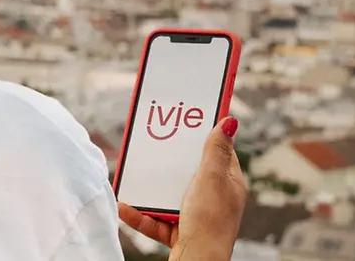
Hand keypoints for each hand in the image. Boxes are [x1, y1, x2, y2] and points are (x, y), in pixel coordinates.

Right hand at [119, 116, 246, 260]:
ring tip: (134, 178)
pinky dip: (141, 214)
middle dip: (170, 164)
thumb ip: (216, 150)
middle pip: (191, 173)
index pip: (219, 153)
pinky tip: (125, 206)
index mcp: (229, 184)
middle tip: (155, 145)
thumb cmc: (209, 221)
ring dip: (150, 191)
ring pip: (170, 197)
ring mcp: (197, 218)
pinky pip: (156, 220)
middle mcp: (215, 200)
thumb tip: (230, 121)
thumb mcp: (212, 178)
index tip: (188, 121)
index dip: (204, 136)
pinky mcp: (179, 234)